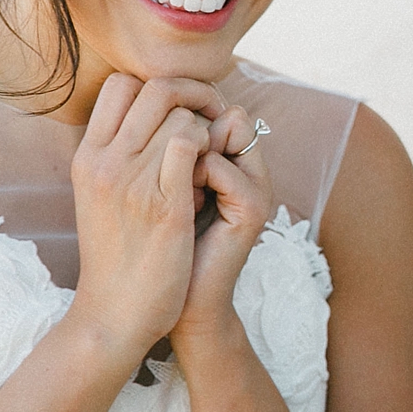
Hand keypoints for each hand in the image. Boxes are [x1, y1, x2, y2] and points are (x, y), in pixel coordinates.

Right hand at [69, 75, 226, 365]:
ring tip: (206, 162)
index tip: (181, 109)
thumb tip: (155, 121)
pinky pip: (191, 144)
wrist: (114, 314)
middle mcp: (104, 162)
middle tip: (211, 120)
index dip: (159, 88)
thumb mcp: (100, 197)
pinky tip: (209, 180)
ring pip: (179, 114)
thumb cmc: (116, 256)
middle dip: (193, 96)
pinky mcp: (163, 205)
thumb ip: (119, 156)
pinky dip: (210, 151)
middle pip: (154, 88)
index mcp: (86, 157)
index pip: (120, 85)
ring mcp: (131, 181)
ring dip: (205, 131)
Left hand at [174, 107, 275, 346]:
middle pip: (227, 113)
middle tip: (171, 176)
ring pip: (222, 132)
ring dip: (185, 153)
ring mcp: (257, 188)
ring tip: (176, 192)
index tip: (162, 157)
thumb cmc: (156, 245)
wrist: (166, 303)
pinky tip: (180, 208)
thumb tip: (155, 109)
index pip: (217, 107)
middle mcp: (252, 170)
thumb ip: (170, 150)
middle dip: (186, 132)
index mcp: (233, 162)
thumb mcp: (161, 187)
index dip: (183, 118)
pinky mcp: (253, 209)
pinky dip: (189, 178)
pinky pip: (216, 165)